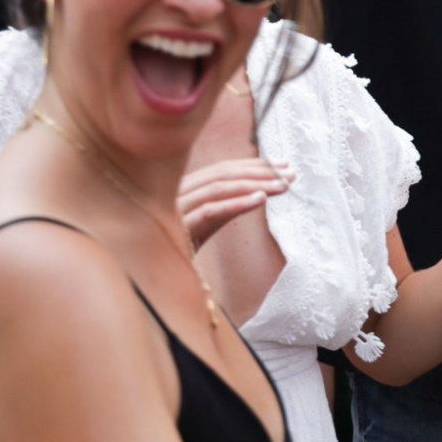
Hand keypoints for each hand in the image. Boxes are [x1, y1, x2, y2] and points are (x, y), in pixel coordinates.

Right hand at [179, 155, 294, 246]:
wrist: (150, 277)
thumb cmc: (178, 250)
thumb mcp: (205, 224)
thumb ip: (225, 205)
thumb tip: (259, 191)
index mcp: (184, 188)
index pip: (222, 169)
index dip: (253, 165)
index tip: (283, 166)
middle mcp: (178, 192)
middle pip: (223, 174)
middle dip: (260, 171)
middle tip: (291, 173)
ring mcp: (175, 208)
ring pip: (219, 188)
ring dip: (255, 184)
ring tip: (283, 185)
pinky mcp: (177, 228)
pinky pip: (210, 211)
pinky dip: (236, 203)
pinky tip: (261, 199)